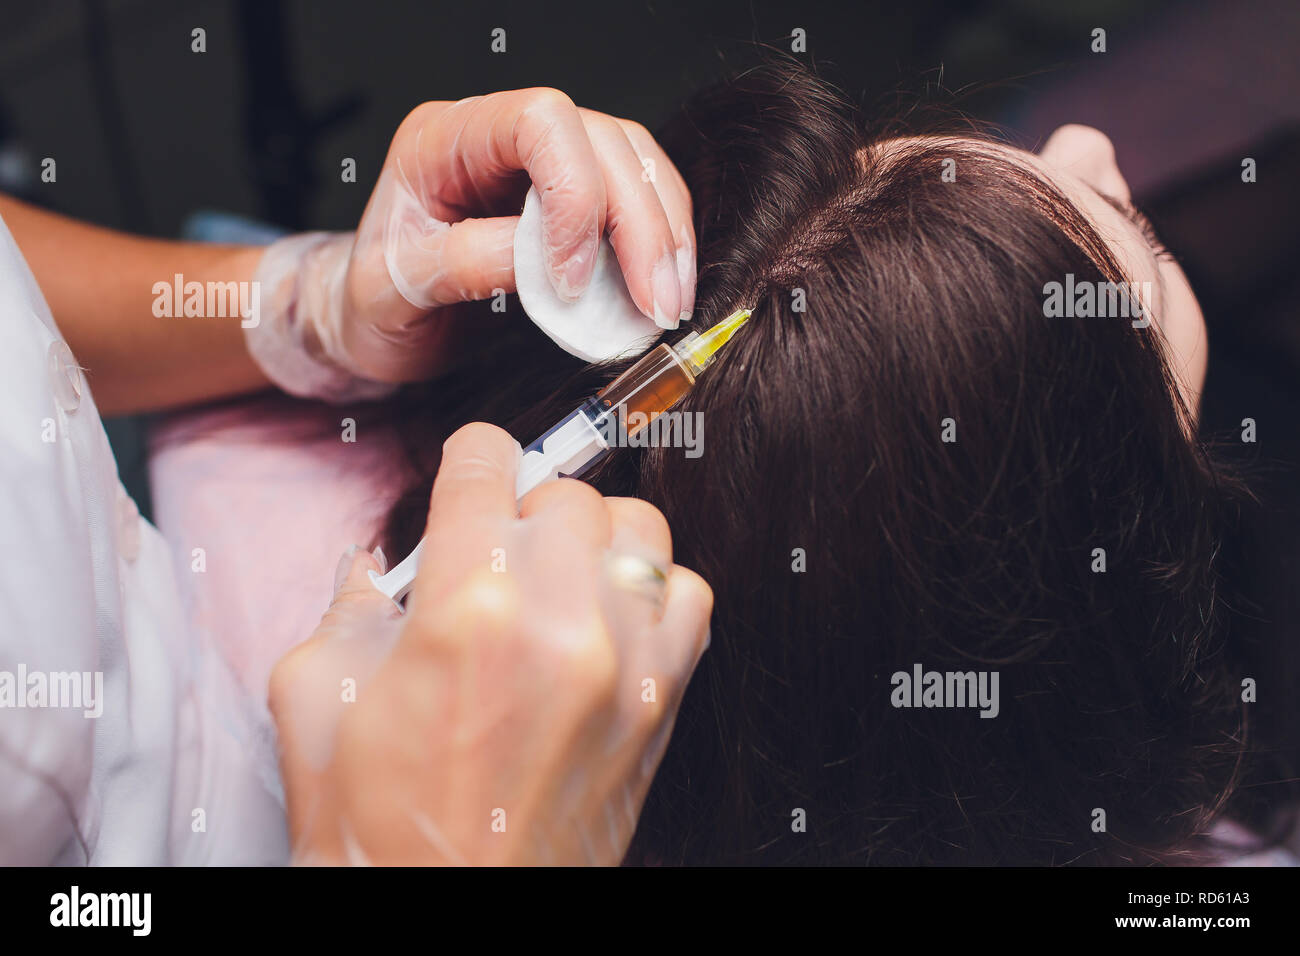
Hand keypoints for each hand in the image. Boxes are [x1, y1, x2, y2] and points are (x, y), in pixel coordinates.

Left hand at [248, 89, 696, 395]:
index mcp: (444, 138)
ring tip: (669, 302)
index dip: (575, 193)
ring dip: (665, 234)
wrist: (374, 323)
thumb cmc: (373, 303)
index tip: (573, 280)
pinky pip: (638, 198)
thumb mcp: (394, 293)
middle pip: (603, 141)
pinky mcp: (574, 198)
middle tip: (655, 304)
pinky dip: (661, 244)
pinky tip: (665, 290)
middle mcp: (500, 135)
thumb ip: (463, 266)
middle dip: (640, 224)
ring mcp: (542, 163)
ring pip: (634, 164)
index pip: (539, 122)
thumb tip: (542, 263)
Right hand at [269, 423, 712, 863]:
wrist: (452, 918)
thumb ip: (347, 606)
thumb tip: (374, 564)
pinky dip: (656, 591)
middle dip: (523, 512)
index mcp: (464, 607)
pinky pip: (691, 595)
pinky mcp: (664, 702)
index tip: (472, 470)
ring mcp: (625, 661)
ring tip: (561, 578)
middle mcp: (559, 620)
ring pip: (639, 528)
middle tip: (496, 556)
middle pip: (565, 493)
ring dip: (596, 539)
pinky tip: (612, 619)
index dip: (470, 459)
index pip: (486, 464)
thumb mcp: (316, 700)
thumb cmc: (380, 832)